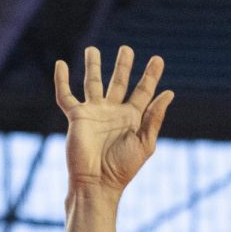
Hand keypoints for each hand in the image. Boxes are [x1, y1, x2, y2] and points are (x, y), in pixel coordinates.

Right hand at [54, 45, 173, 192]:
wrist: (97, 182)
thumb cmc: (123, 167)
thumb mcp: (145, 142)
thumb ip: (154, 117)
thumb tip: (168, 93)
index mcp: (133, 118)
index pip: (143, 91)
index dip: (151, 75)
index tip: (158, 59)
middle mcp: (113, 112)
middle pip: (119, 82)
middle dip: (123, 65)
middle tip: (127, 49)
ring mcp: (94, 113)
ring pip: (93, 83)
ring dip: (93, 66)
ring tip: (93, 50)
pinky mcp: (76, 116)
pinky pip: (66, 95)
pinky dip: (62, 80)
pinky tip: (61, 64)